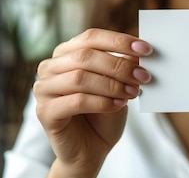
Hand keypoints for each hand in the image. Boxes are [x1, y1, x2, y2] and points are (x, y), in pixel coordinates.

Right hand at [34, 28, 152, 176]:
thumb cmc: (103, 114)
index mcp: (65, 54)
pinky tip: (119, 105)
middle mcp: (50, 68)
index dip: (118, 41)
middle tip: (143, 76)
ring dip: (112, 84)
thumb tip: (137, 52)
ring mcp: (43, 90)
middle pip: (85, 56)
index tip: (145, 49)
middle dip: (118, 65)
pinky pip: (76, 101)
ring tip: (133, 92)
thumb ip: (122, 67)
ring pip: (80, 78)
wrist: (91, 150)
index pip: (91, 38)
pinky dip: (102, 102)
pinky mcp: (44, 112)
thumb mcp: (117, 85)